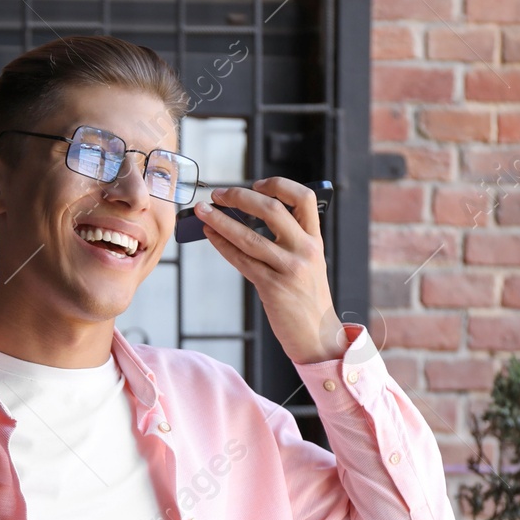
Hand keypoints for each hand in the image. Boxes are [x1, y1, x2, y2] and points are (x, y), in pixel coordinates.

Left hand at [196, 176, 343, 363]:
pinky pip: (241, 260)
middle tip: (218, 195)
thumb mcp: (309, 263)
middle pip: (271, 209)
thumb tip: (251, 215)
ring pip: (249, 236)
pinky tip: (210, 236)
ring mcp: (289, 269)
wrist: (318, 336)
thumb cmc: (308, 298)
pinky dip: (222, 245)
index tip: (256, 184)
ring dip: (220, 221)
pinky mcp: (272, 287)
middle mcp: (305, 250)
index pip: (304, 198)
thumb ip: (291, 239)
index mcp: (316, 240)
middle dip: (240, 197)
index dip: (278, 185)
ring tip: (202, 212)